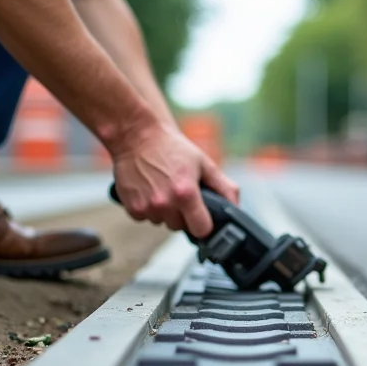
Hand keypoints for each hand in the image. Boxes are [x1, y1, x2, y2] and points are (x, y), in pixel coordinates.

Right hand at [110, 122, 239, 237]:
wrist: (137, 136)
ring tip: (162, 187)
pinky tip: (149, 190)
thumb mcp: (204, 164)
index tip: (201, 215)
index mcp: (186, 193)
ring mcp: (147, 207)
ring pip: (162, 223)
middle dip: (182, 214)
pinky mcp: (132, 208)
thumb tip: (235, 206)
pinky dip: (148, 208)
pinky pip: (145, 218)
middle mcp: (165, 203)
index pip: (201, 230)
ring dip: (164, 211)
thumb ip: (224, 187)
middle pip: (180, 227)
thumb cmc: (171, 148)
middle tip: (178, 192)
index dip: (203, 223)